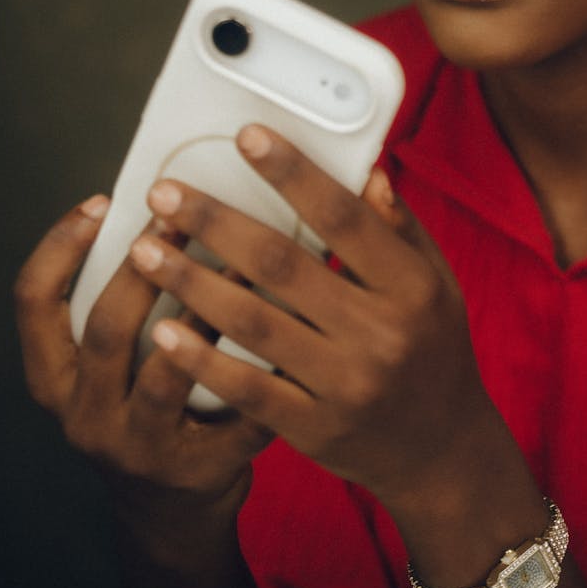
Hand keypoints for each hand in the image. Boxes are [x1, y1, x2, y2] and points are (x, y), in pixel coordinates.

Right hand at [14, 198, 271, 554]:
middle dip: (142, 267)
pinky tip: (292, 326)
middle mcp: (86, 416)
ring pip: (166, 375)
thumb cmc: (147, 412)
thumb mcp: (111, 370)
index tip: (101, 203)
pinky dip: (263, 370)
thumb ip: (126, 309)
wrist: (173, 516)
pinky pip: (235, 414)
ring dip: (204, 311)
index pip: (34, 305)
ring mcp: (140, 449)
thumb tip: (173, 209)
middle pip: (105, 329)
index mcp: (57, 380)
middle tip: (179, 216)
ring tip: (240, 262)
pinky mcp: (198, 472)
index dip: (60, 249)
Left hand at [128, 124, 509, 512]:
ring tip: (145, 248)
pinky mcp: (314, 429)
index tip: (246, 137)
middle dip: (216, 222)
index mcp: (411, 285)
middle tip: (164, 192)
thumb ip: (397, 227)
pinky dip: (202, 358)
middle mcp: (381, 333)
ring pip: (255, 322)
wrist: (441, 451)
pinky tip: (162, 328)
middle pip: (283, 265)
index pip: (344, 217)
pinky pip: (248, 389)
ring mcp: (345, 385)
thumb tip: (366, 169)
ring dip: (192, 281)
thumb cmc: (432, 347)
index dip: (293, 173)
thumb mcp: (435, 281)